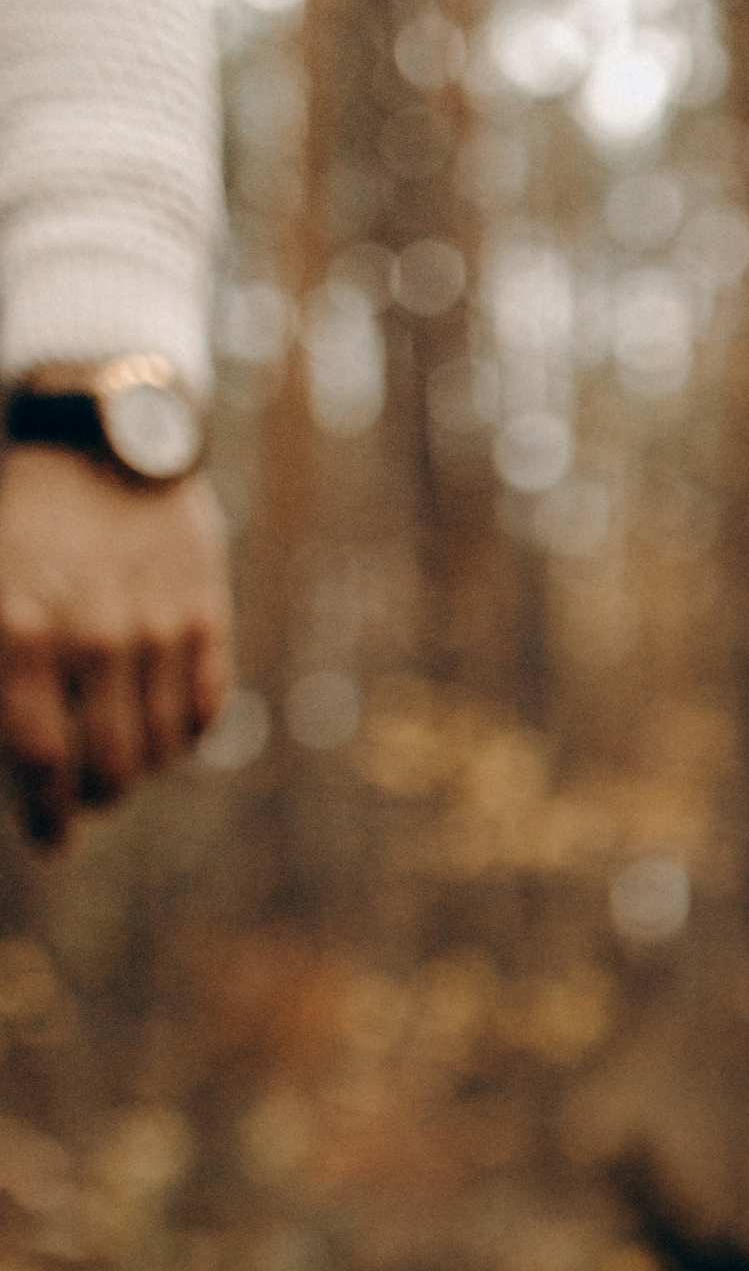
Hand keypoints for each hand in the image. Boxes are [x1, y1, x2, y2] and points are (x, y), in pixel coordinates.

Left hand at [0, 450, 233, 847]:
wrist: (100, 427)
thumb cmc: (22, 512)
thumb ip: (2, 669)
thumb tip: (16, 748)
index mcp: (21, 630)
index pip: (39, 759)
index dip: (46, 815)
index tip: (50, 843)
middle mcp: (93, 637)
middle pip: (108, 768)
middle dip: (94, 798)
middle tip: (83, 799)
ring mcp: (157, 627)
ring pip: (160, 749)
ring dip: (140, 768)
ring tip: (121, 759)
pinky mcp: (205, 614)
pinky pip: (204, 712)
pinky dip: (184, 734)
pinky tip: (163, 725)